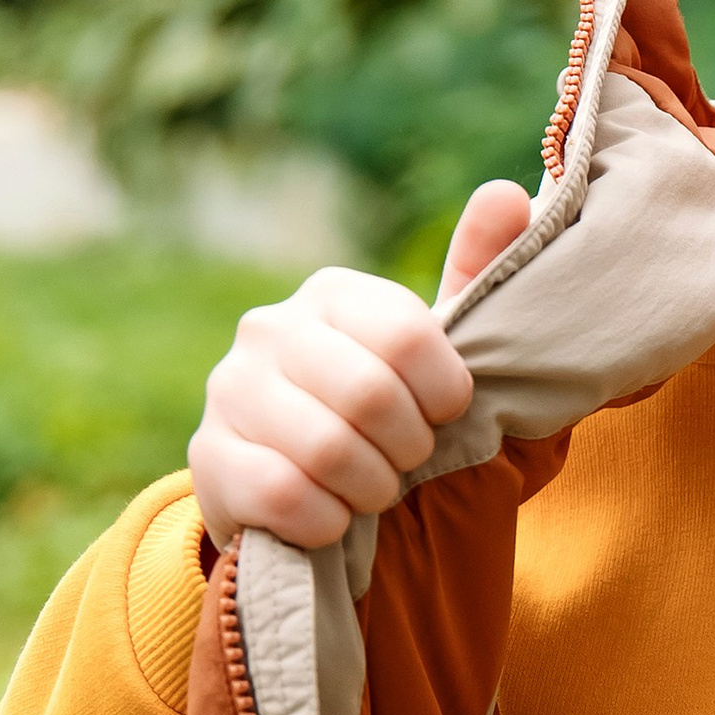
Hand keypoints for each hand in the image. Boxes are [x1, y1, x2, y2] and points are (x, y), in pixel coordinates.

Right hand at [187, 182, 530, 549]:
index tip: (446, 414)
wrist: (313, 494)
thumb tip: (508, 193)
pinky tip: (332, 516)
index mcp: (333, 294)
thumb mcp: (441, 353)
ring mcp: (229, 390)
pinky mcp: (207, 457)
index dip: (444, 393)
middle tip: (408, 460)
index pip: (410, 336)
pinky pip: (284, 495)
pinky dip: (328, 521)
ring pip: (327, 451)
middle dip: (409, 447)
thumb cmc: (393, 417)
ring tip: (373, 489)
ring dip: (372, 488)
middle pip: (370, 396)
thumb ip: (478, 274)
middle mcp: (269, 328)